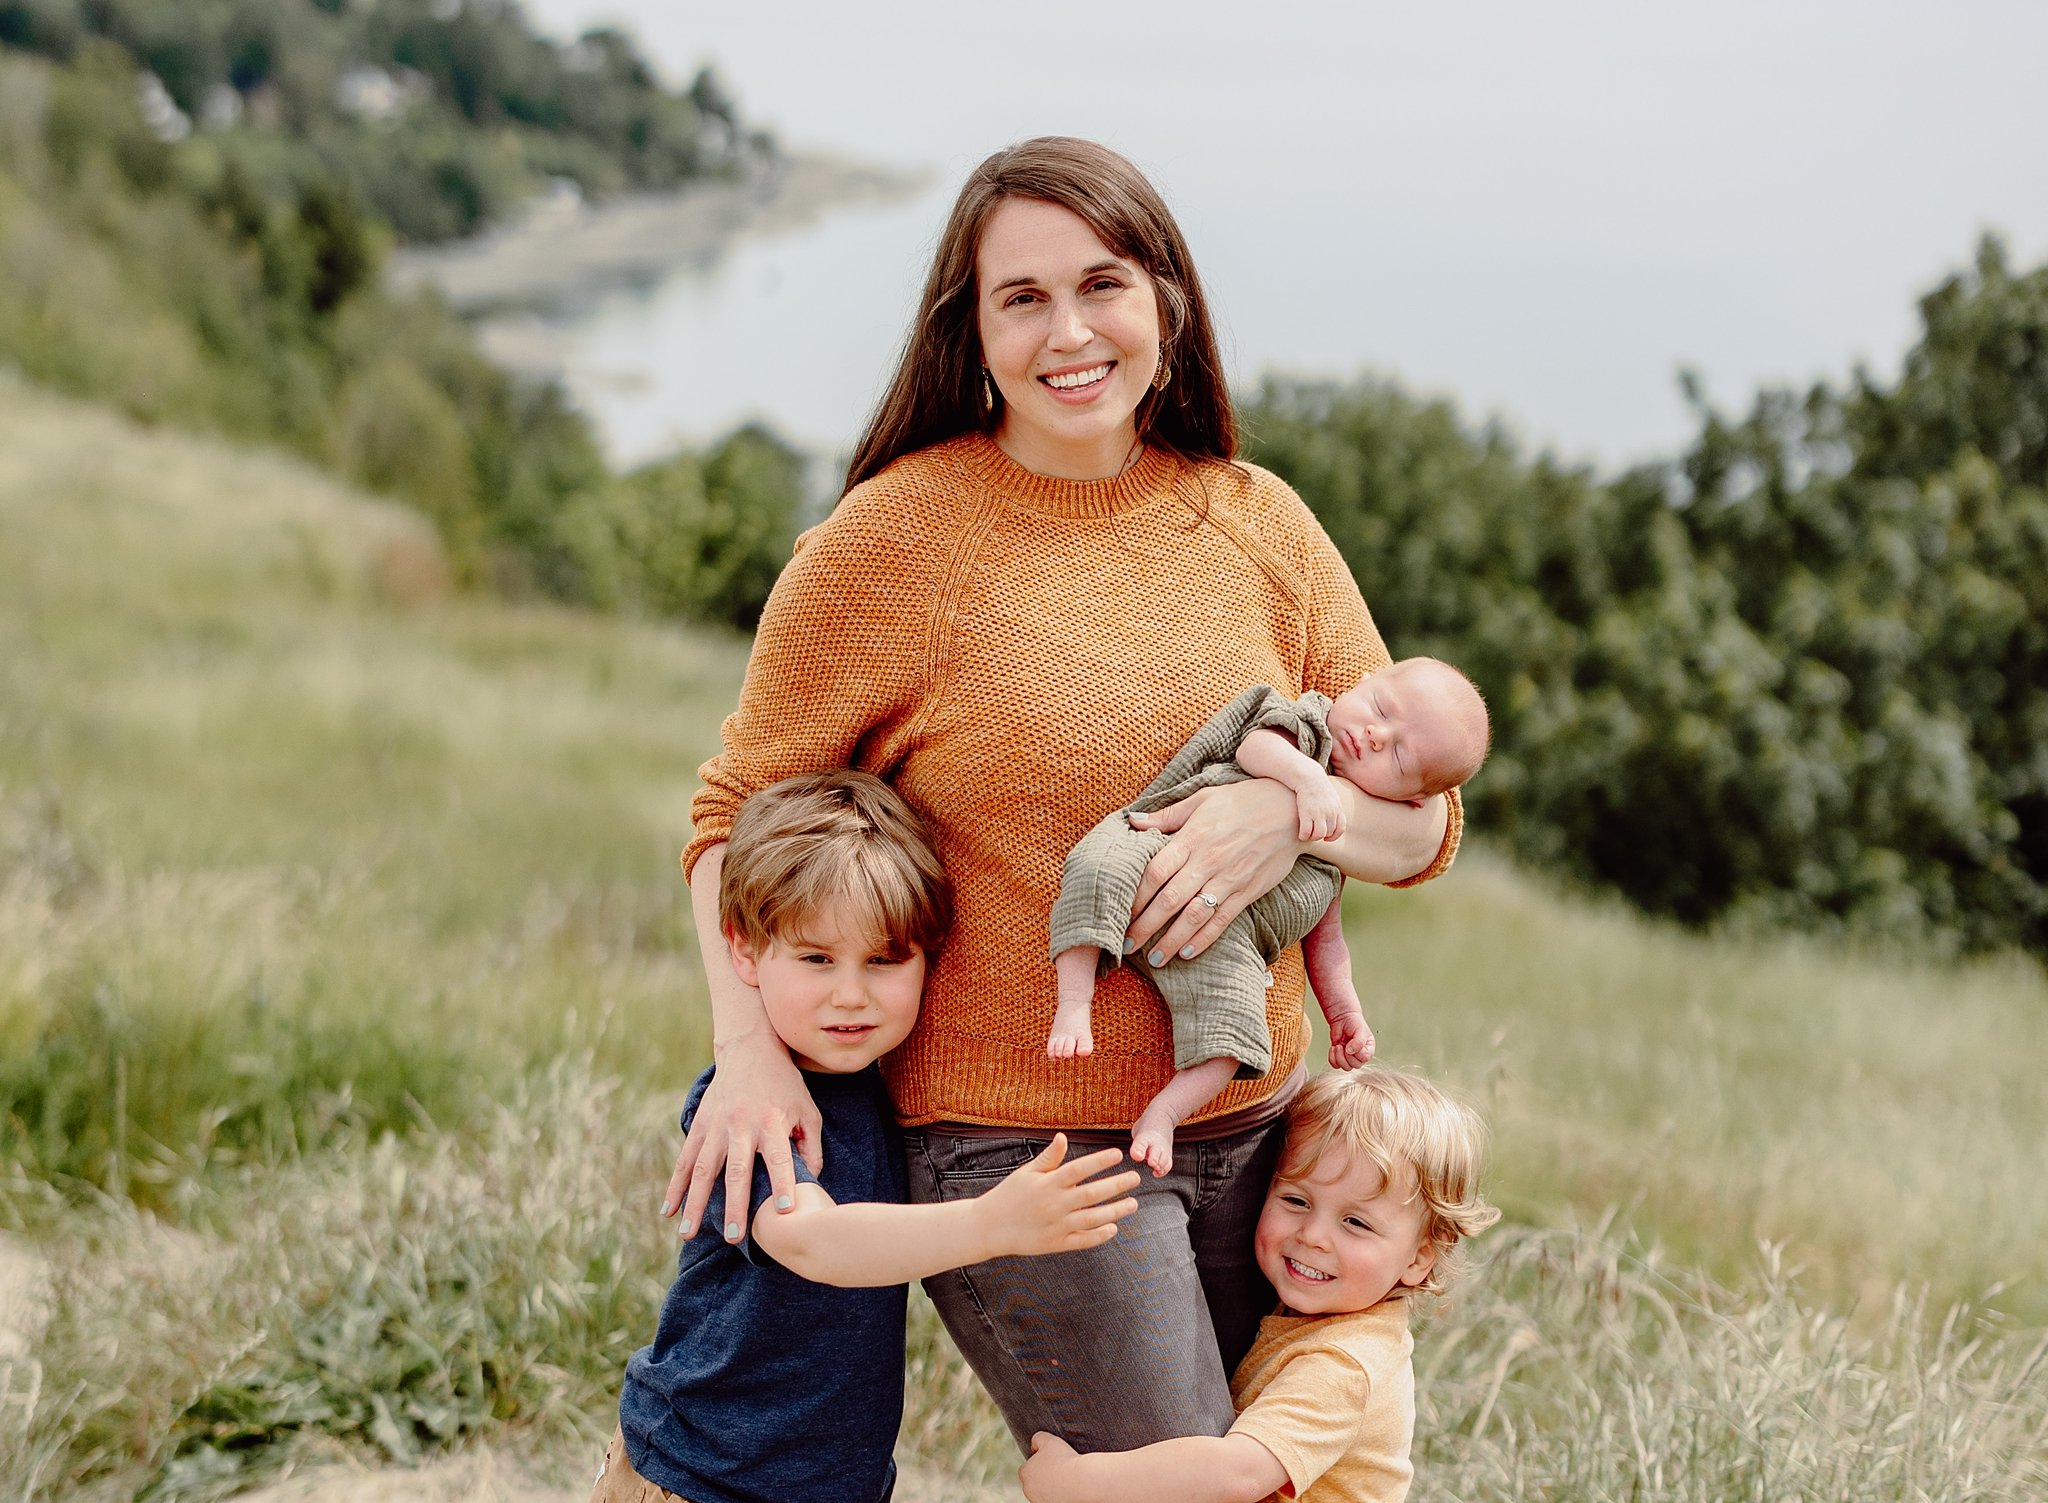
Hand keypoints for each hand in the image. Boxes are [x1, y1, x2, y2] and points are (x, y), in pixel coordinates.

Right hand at [663, 1033, 821, 1242]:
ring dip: (695, 1203)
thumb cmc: (785, 1084)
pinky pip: (685, 1160)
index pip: (780, 1158)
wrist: (750, 1049)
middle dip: (734, 1204)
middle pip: (737, 1171)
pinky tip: (668, 1211)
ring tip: (688, 1233)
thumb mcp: (807, 1110)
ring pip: (703, 1170)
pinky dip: (675, 1186)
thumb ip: (811, 1147)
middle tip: (733, 1236)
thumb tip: (811, 1182)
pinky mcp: (701, 1125)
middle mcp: (742, 1125)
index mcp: (772, 1122)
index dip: (784, 1183)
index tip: (786, 1211)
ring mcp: (717, 1126)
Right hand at [973, 1135, 1140, 1258]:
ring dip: (1115, 1211)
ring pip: (1092, 1219)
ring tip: (1133, 1204)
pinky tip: (1113, 1228)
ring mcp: (1056, 1226)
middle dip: (1116, 1185)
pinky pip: (1082, 1241)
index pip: (1078, 1170)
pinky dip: (1099, 1236)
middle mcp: (1054, 1205)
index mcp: (1047, 1184)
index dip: (1099, 1161)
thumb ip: (1048, 1158)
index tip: (1118, 1154)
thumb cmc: (1009, 1195)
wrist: (989, 1227)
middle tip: (1135, 1178)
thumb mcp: (1026, 1173)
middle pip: (1091, 1194)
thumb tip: (1063, 1136)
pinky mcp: (1056, 1244)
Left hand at [1019, 1431, 1082, 1502]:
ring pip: (1043, 1492)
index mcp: (1025, 1472)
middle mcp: (1028, 1490)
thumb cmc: (1065, 1459)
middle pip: (1034, 1481)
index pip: (1027, 1467)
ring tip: (1066, 1478)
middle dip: (1044, 1476)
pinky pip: (1053, 1499)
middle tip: (1060, 1469)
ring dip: (1051, 1486)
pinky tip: (1069, 1488)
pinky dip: (1059, 1495)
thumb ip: (1037, 1438)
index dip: (1039, 1462)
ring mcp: (1038, 1501)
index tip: (1052, 1460)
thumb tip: (1034, 1445)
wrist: (1082, 1481)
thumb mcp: (1049, 1439)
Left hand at [1125, 780, 1304, 964]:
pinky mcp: (1247, 892)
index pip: (1156, 871)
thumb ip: (1167, 816)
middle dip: (1145, 925)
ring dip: (1172, 940)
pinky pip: (1222, 920)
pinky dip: (1204, 939)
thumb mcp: (1203, 799)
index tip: (1119, 909)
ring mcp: (1228, 879)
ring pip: (1194, 916)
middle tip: (1126, 944)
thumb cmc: (1243, 801)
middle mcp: (1207, 861)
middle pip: (1169, 899)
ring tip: (1155, 958)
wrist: (1292, 811)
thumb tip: (1133, 821)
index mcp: (1192, 837)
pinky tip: (1188, 952)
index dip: (1136, 894)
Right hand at [1294, 772, 1346, 842]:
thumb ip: (1334, 809)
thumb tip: (1332, 820)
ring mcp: (1319, 813)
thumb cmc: (1318, 787)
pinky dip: (1303, 836)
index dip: (1333, 836)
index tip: (1326, 837)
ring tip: (1307, 834)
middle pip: (1328, 833)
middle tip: (1313, 833)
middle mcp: (1330, 812)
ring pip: (1319, 835)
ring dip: (1312, 838)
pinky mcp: (1306, 813)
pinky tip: (1301, 834)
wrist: (1309, 777)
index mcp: (1337, 809)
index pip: (1340, 829)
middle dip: (1320, 836)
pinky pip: (1306, 832)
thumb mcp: (1332, 797)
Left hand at [1326, 1006, 1375, 1067]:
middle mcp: (1360, 1056)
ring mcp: (1349, 1058)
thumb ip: (1358, 1042)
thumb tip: (1351, 1051)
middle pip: (1354, 1065)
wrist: (1342, 1019)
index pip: (1364, 1058)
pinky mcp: (1339, 1057)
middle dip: (1346, 1055)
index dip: (1356, 1052)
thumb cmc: (1354, 1023)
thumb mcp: (1360, 1030)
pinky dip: (1332, 1058)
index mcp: (1368, 1050)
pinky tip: (1333, 1048)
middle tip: (1343, 1045)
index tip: (1351, 1042)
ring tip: (1338, 1046)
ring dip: (1338, 1057)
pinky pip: (1335, 1065)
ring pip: (1345, 1067)